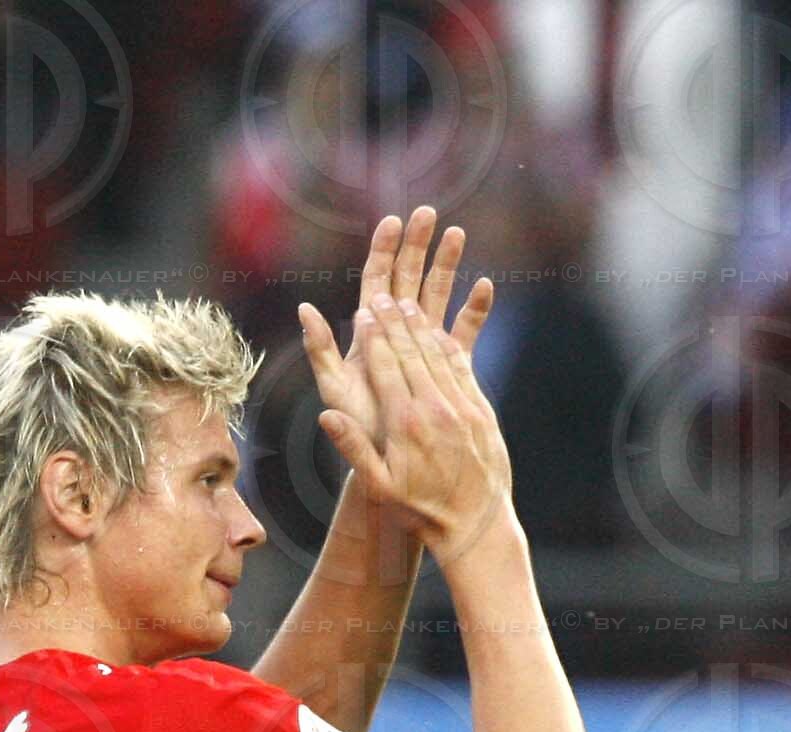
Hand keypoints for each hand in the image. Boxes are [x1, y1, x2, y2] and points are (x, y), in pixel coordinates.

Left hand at [298, 207, 493, 480]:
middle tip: (427, 212)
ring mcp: (422, 347)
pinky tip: (485, 286)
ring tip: (458, 233)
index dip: (383, 251)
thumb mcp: (333, 387)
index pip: (376, 281)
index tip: (393, 220)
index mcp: (368, 334)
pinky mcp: (448, 365)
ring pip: (436, 296)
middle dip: (416, 246)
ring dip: (447, 266)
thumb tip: (304, 308)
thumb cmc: (357, 426)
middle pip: (407, 279)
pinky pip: (464, 331)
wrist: (389, 460)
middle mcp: (395, 335)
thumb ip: (320, 348)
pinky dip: (474, 309)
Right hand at [314, 290, 514, 560]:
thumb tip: (326, 417)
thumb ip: (353, 449)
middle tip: (381, 296)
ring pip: (437, 354)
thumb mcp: (379, 486)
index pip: (386, 367)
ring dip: (420, 326)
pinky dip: (447, 344)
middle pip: (411, 352)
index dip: (374, 336)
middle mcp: (435, 408)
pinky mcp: (480, 409)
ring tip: (405, 304)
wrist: (475, 523)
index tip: (363, 312)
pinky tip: (437, 330)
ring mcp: (461, 406)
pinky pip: (461, 368)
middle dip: (394, 322)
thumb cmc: (420, 509)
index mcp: (405, 424)